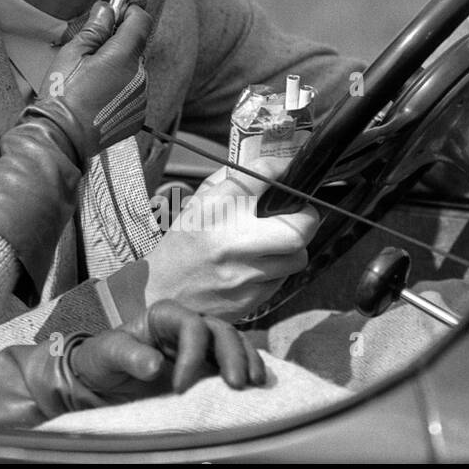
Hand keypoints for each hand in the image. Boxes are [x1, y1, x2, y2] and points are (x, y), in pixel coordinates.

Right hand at [21, 1, 151, 164]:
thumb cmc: (63, 96)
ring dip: (118, 68)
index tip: (113, 14)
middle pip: (135, 47)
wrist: (62, 136)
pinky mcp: (137, 115)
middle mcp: (139, 76)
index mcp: (124, 57)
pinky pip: (132, 92)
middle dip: (117, 44)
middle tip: (89, 52)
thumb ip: (95, 29)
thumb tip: (107, 10)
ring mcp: (141, 97)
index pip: (141, 21)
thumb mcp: (72, 53)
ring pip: (134, 70)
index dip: (127, 13)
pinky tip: (97, 97)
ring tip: (90, 81)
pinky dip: (119, 90)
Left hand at [70, 300, 265, 398]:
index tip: (180, 387)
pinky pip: (236, 363)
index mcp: (164, 316)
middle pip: (219, 331)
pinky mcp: (209, 368)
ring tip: (255, 384)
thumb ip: (127, 355)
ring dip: (248, 360)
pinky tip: (258, 387)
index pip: (190, 325)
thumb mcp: (106, 354)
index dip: (192, 353)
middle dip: (232, 355)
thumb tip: (156, 365)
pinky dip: (249, 370)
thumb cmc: (103, 360)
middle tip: (236, 385)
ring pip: (234, 344)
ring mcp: (202, 347)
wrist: (104, 381)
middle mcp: (187, 327)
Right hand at [106, 156, 319, 320]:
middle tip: (302, 215)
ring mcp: (244, 273)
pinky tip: (259, 268)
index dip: (281, 168)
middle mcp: (233, 238)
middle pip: (299, 228)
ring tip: (278, 245)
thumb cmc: (181, 245)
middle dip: (308, 218)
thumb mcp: (194, 205)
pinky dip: (277, 271)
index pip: (262, 176)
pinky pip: (282, 281)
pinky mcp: (251, 299)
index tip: (286, 170)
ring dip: (293, 249)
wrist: (160, 293)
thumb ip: (227, 183)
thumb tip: (264, 169)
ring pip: (297, 257)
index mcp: (215, 208)